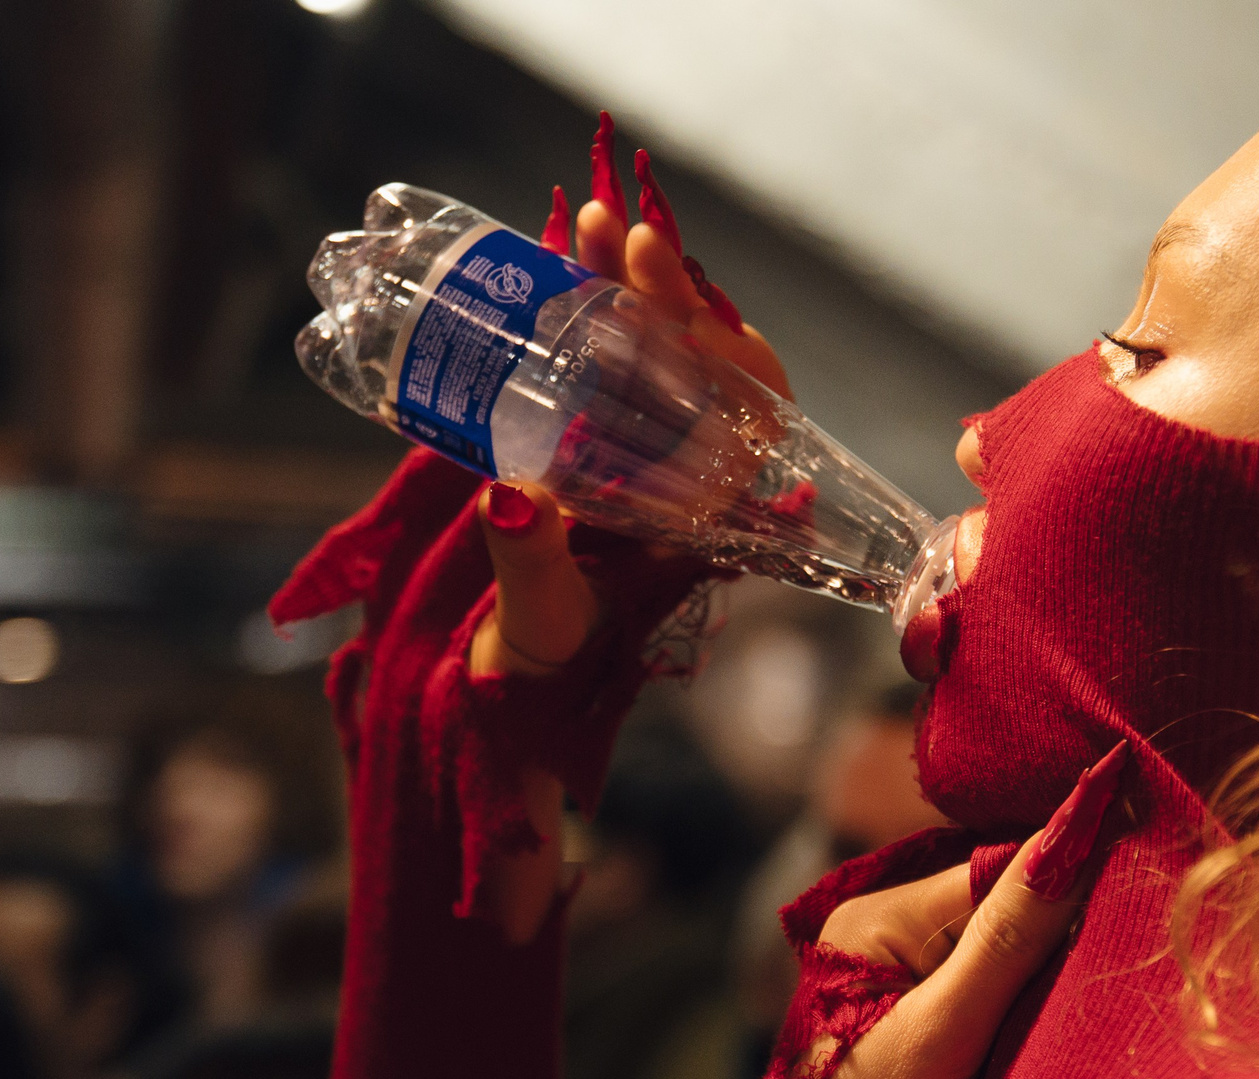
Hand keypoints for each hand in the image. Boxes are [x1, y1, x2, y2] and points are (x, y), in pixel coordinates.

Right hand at [471, 133, 788, 683]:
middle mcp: (680, 469)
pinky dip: (582, 302)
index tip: (676, 295)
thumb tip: (509, 496)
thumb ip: (529, 561)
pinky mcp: (585, 430)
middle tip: (615, 233)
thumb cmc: (548, 656)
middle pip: (697, 360)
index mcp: (701, 511)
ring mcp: (632, 444)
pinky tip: (554, 254)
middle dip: (663, 290)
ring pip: (650, 345)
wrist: (512, 677)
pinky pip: (602, 353)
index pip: (749, 411)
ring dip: (621, 282)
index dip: (722, 345)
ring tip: (586, 222)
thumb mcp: (543, 616)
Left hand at [806, 743, 1132, 1078]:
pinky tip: (1067, 1017)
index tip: (1138, 885)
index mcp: (870, 919)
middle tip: (1130, 943)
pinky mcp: (932, 1019)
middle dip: (1060, 926)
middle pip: (1002, 906)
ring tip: (1103, 984)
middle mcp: (885, 935)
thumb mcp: (944, 1032)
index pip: (991, 874)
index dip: (1062, 884)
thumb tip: (1076, 830)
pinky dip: (1036, 1000)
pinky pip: (1001, 985)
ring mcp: (907, 978)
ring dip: (1053, 967)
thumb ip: (1009, 938)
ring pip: (1010, 946)